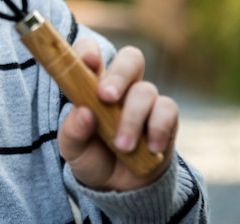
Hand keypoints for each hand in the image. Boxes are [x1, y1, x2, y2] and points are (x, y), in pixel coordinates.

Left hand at [58, 40, 177, 190]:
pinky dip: (158, 128)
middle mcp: (121, 86)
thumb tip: (83, 113)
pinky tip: (149, 147)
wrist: (117, 187)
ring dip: (132, 117)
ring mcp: (144, 99)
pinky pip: (167, 109)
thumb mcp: (72, 148)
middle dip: (119, 75)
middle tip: (106, 96)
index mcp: (92, 84)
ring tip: (122, 146)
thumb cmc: (91, 156)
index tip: (89, 61)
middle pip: (130, 58)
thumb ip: (73, 131)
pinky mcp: (165, 117)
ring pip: (146, 89)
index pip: (91, 53)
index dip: (89, 51)